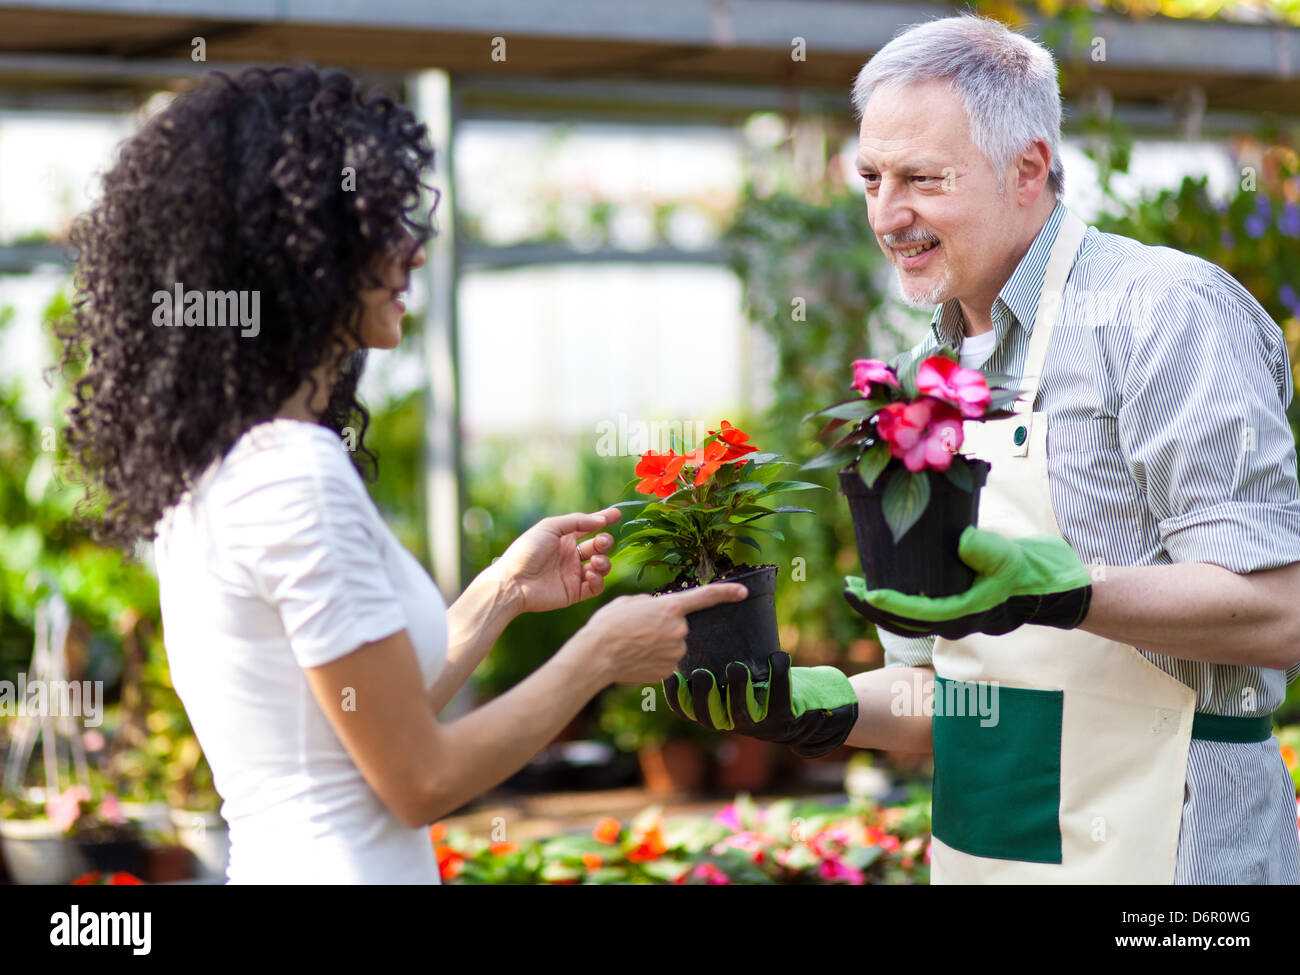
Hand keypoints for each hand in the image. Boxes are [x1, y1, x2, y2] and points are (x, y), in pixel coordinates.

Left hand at [495, 508, 620, 613]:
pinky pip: (595, 586)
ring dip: (604, 562)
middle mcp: (570, 555)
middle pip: (598, 546)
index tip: (618, 515)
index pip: (589, 527)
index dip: (604, 520)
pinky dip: (598, 579)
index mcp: (564, 538)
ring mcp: (573, 574)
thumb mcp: (550, 527)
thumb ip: (577, 522)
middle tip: (601, 542)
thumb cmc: (527, 551)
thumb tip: (601, 520)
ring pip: (601, 566)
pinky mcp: (574, 592)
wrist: (513, 581)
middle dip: (605, 542)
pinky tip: (590, 574)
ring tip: (595, 561)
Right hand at [575, 582, 749, 685]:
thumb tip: (657, 611)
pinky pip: (665, 663)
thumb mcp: (629, 602)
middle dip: (662, 627)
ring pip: (671, 646)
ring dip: (657, 645)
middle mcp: (679, 631)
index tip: (744, 592)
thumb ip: (651, 603)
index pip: (706, 597)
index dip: (727, 593)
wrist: (596, 655)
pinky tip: (636, 659)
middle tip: (637, 630)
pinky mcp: (668, 672)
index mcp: (671, 608)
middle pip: (678, 627)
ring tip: (633, 645)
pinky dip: (652, 661)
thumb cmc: (608, 625)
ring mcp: (675, 654)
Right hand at [662, 652, 857, 757]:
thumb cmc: (757, 686)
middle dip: (705, 696)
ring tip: (737, 666)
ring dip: (738, 690)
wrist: (799, 714)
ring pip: (742, 713)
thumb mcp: (734, 678)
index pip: (688, 711)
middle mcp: (732, 723)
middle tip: (702, 672)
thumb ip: (713, 662)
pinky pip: (780, 697)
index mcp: (716, 713)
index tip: (672, 675)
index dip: (677, 698)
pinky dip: (780, 675)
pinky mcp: (784, 718)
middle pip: (710, 717)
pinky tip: (778, 655)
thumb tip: (691, 622)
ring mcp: (758, 725)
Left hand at [843, 526, 1092, 639]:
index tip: (865, 591)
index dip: (889, 604)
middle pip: (905, 621)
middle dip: (873, 607)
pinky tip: (886, 579)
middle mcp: (956, 620)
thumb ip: (987, 551)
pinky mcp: (957, 603)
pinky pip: (920, 607)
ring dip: (881, 604)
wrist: (1056, 587)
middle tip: (847, 588)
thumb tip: (960, 542)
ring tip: (857, 586)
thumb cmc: (1033, 573)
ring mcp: (956, 614)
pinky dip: (898, 597)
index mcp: (965, 614)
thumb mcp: (1011, 557)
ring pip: (909, 617)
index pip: (917, 613)